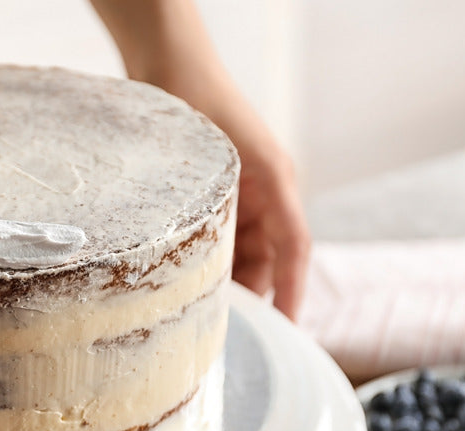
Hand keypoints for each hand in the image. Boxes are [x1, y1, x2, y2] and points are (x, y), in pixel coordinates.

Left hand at [90, 0, 310, 319]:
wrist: (171, 66)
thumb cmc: (196, 104)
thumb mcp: (214, 162)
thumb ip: (221, 209)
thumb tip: (221, 272)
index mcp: (277, 183)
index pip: (293, 248)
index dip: (291, 290)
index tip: (287, 328)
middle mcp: (267, 192)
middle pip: (268, 258)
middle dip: (251, 293)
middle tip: (224, 330)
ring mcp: (243, 195)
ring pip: (242, 253)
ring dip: (226, 280)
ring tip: (199, 311)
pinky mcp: (217, 196)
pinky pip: (220, 239)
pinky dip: (208, 261)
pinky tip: (185, 281)